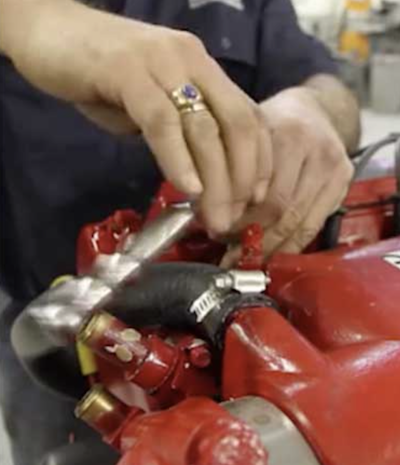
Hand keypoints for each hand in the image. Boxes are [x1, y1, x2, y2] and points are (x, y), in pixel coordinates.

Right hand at [2, 0, 270, 234]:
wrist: (49, 32)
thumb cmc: (102, 74)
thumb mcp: (153, 104)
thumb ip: (178, 131)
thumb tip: (199, 176)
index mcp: (204, 69)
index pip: (249, 117)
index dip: (259, 162)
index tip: (255, 199)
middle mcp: (193, 61)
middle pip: (236, 126)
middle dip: (241, 181)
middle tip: (231, 220)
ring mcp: (162, 63)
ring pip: (204, 129)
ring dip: (215, 182)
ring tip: (214, 217)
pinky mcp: (127, 71)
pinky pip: (162, 122)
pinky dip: (179, 160)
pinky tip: (188, 190)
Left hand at [222, 86, 353, 265]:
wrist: (313, 111)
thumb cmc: (272, 125)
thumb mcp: (246, 134)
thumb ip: (228, 167)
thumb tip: (204, 213)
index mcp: (285, 134)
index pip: (259, 191)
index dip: (236, 218)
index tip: (216, 233)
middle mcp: (314, 149)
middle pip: (280, 209)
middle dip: (251, 237)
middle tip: (229, 253)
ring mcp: (333, 167)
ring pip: (298, 223)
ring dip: (270, 247)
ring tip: (248, 258)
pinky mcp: (344, 182)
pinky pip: (314, 226)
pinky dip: (291, 245)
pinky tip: (273, 253)